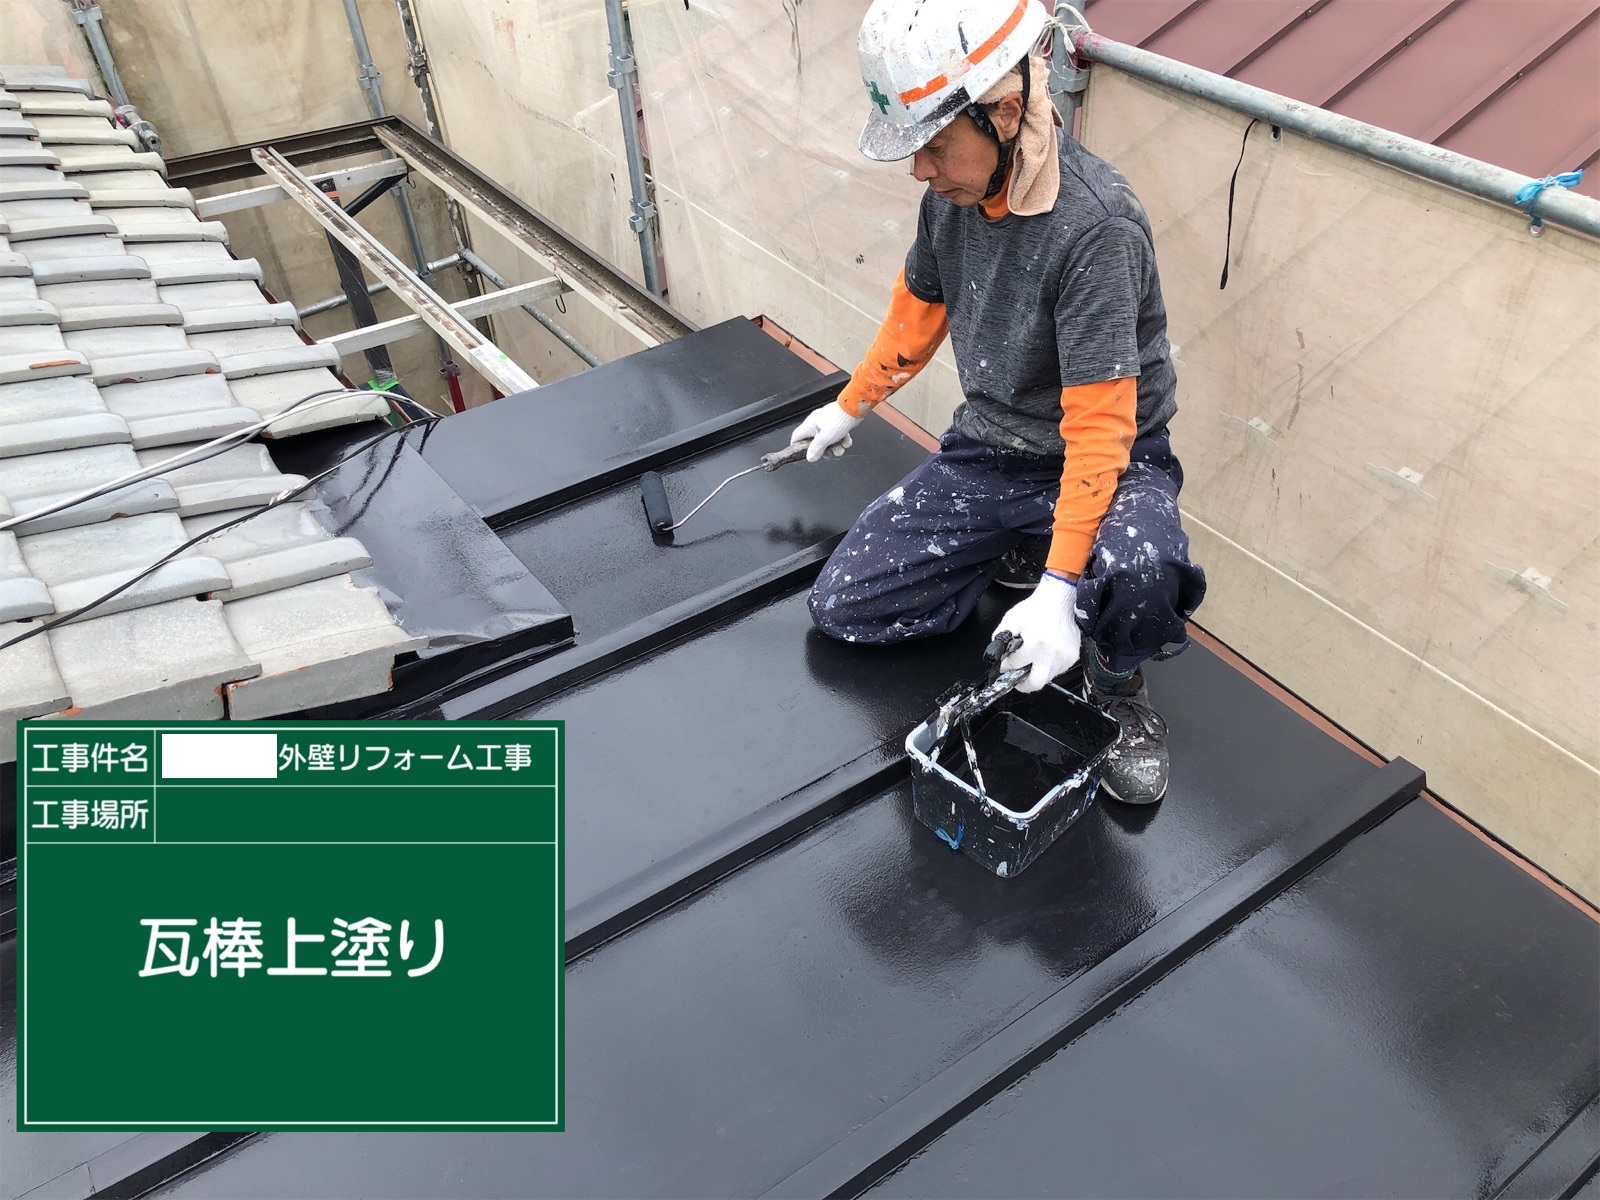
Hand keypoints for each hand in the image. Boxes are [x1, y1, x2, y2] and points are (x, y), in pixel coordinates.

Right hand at [790, 401, 863, 462]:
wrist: (852, 410)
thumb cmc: (836, 420)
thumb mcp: (824, 439)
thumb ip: (816, 449)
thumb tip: (810, 457)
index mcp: (808, 426)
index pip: (796, 437)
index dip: (798, 447)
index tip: (805, 454)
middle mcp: (816, 424)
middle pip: (815, 442)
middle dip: (824, 450)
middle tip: (830, 453)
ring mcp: (827, 424)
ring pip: (828, 440)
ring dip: (836, 447)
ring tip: (841, 448)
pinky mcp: (837, 423)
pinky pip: (838, 435)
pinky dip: (843, 440)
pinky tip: (847, 441)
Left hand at [995, 574, 1081, 692]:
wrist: (1058, 600)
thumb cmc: (1036, 608)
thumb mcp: (1011, 619)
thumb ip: (1000, 637)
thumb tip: (998, 654)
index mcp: (1035, 644)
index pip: (1014, 665)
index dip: (1005, 666)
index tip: (1004, 665)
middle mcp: (1051, 653)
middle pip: (1036, 683)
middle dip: (1023, 685)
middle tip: (1018, 680)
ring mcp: (1064, 656)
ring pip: (1048, 677)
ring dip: (1037, 674)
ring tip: (1031, 663)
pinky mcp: (1073, 656)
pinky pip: (1059, 670)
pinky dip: (1049, 667)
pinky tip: (1044, 656)